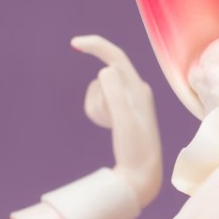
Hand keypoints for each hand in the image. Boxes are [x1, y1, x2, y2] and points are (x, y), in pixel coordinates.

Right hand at [71, 35, 162, 208]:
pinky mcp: (123, 111)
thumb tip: (106, 70)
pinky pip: (100, 102)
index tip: (75, 43)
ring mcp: (130, 101)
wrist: (142, 176)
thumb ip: (116, 95)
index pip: (116, 57)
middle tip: (84, 68)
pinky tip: (111, 128)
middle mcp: (137, 90)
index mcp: (139, 89)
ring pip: (99, 90)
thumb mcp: (125, 122)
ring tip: (113, 127)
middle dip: (98, 93)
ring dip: (97, 106)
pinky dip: (97, 113)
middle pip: (105, 74)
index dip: (96, 45)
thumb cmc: (136, 150)